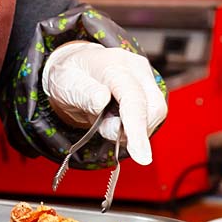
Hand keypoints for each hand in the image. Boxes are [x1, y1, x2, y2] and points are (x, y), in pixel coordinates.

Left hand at [42, 42, 166, 164]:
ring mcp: (145, 77)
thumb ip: (83, 93)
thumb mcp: (66, 84)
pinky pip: (152, 115)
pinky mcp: (149, 88)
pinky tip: (116, 118)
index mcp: (113, 65)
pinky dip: (136, 125)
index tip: (141, 157)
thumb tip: (101, 101)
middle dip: (134, 131)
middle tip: (104, 128)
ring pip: (155, 114)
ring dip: (134, 129)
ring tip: (107, 120)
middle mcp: (135, 68)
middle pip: (152, 108)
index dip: (137, 128)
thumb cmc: (70, 76)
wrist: (76, 70)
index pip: (133, 97)